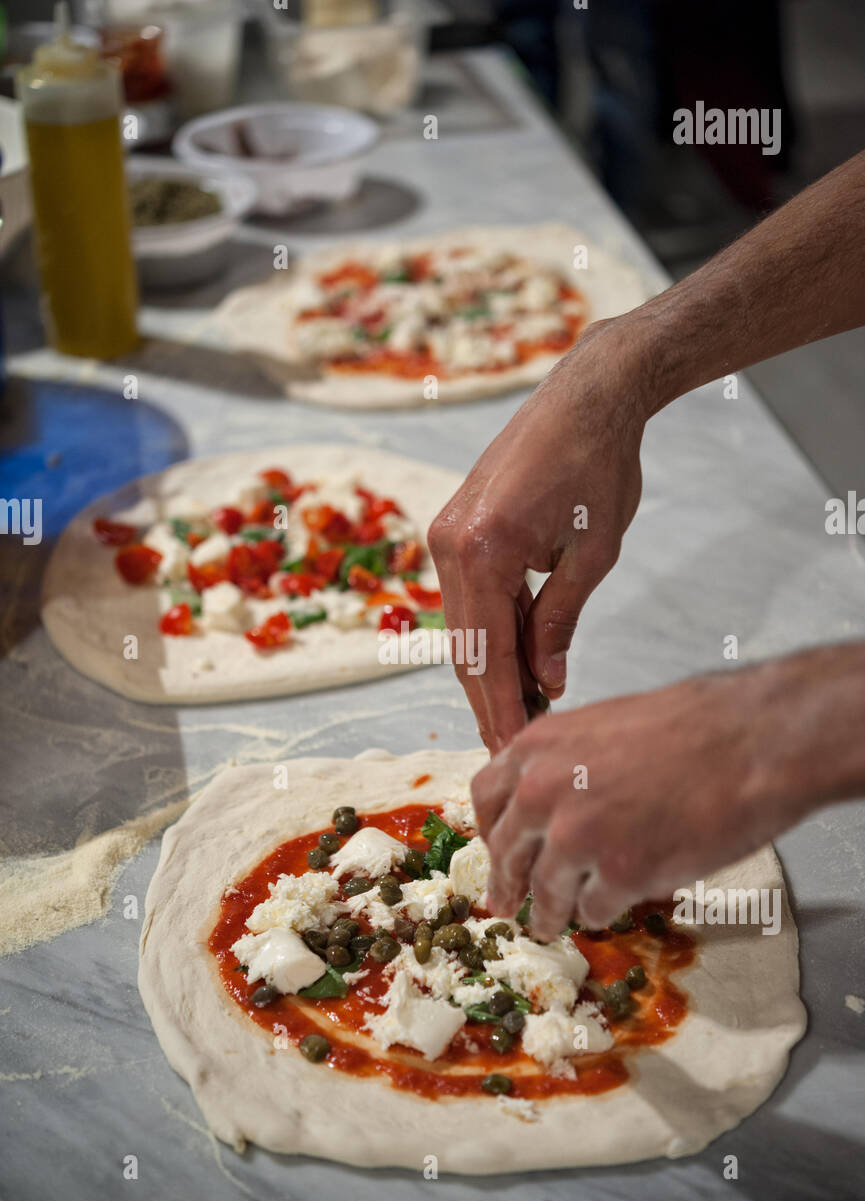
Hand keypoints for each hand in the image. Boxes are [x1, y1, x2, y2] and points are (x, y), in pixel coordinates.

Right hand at [428, 319, 649, 753]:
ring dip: (491, 669)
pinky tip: (518, 662)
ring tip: (522, 712)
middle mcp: (450, 544)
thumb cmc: (599, 466)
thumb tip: (546, 680)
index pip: (486, 654)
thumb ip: (559, 620)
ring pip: (463, 626)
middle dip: (489, 700)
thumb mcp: (593, 555)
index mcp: (483, 550)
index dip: (501, 709)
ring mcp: (446, 534)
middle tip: (511, 749)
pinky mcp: (455, 527)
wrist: (585, 396)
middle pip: (464, 647)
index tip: (512, 752)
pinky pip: (468, 597)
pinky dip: (491, 632)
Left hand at [472, 665, 805, 938]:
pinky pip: (593, 908)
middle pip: (507, 851)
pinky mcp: (618, 874)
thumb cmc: (691, 726)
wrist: (749, 740)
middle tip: (505, 903)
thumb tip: (547, 801)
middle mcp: (544, 792)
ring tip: (549, 924)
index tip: (495, 849)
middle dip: (505, 882)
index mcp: (538, 747)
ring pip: (545, 891)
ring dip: (547, 912)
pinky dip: (600, 912)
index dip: (491, 830)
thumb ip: (564, 762)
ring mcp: (577, 837)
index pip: (487, 797)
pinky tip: (608, 909)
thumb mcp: (602, 726)